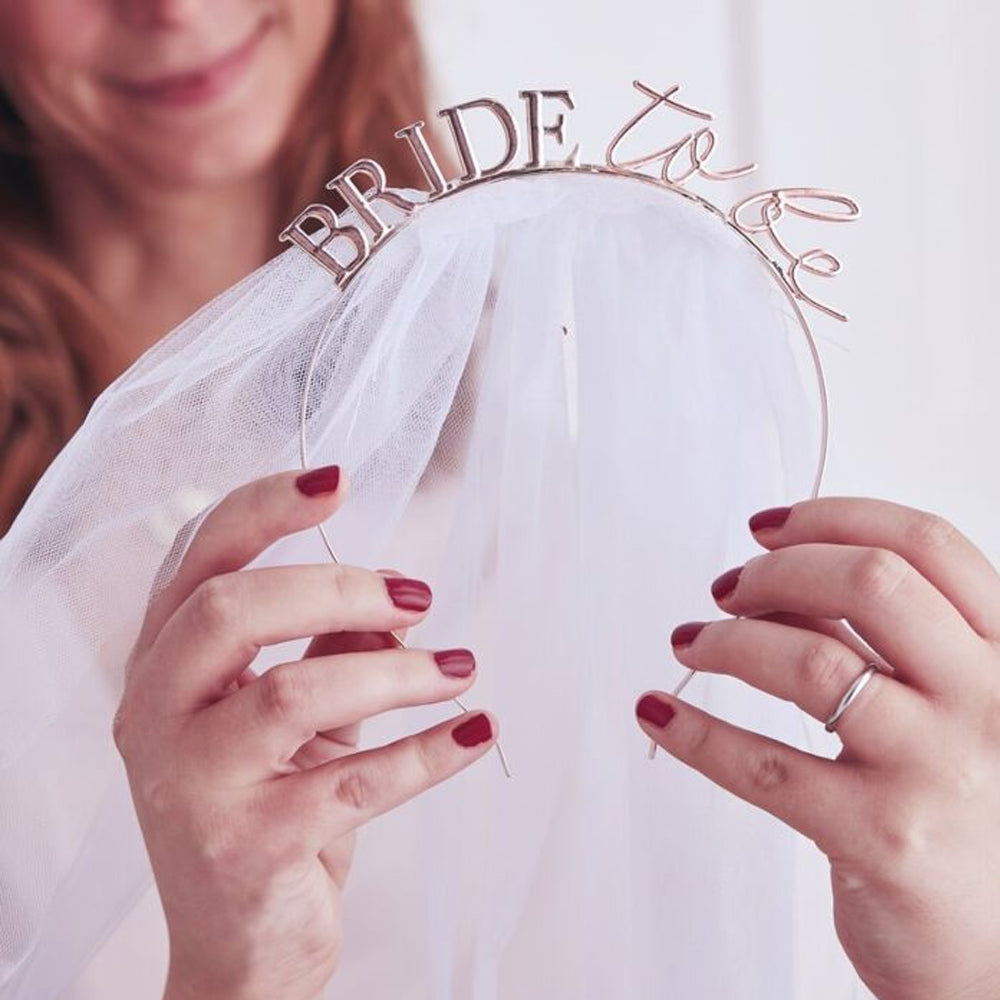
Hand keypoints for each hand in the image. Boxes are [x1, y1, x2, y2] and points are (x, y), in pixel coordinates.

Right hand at [113, 466, 497, 999]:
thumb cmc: (267, 808)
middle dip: (340, 587)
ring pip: (294, 692)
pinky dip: (427, 752)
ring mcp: (191, 784)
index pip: (198, 558)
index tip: (339, 482)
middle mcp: (156, 714)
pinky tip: (478, 730)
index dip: (265, 509)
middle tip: (420, 596)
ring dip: (398, 672)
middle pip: (233, 609)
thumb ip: (329, 646)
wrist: (242, 948)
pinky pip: (351, 782)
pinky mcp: (245, 847)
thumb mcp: (293, 717)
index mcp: (163, 664)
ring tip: (462, 670)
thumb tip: (402, 599)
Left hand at [635, 497, 999, 999]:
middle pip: (870, 583)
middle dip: (776, 573)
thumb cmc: (958, 809)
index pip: (928, 545)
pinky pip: (765, 764)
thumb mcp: (951, 706)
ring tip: (689, 644)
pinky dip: (695, 731)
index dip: (834, 517)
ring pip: (809, 664)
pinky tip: (659, 714)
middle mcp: (986, 702)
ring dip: (726, 642)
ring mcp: (936, 770)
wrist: (995, 952)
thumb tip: (783, 575)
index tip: (766, 527)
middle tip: (726, 589)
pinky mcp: (882, 837)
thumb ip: (886, 638)